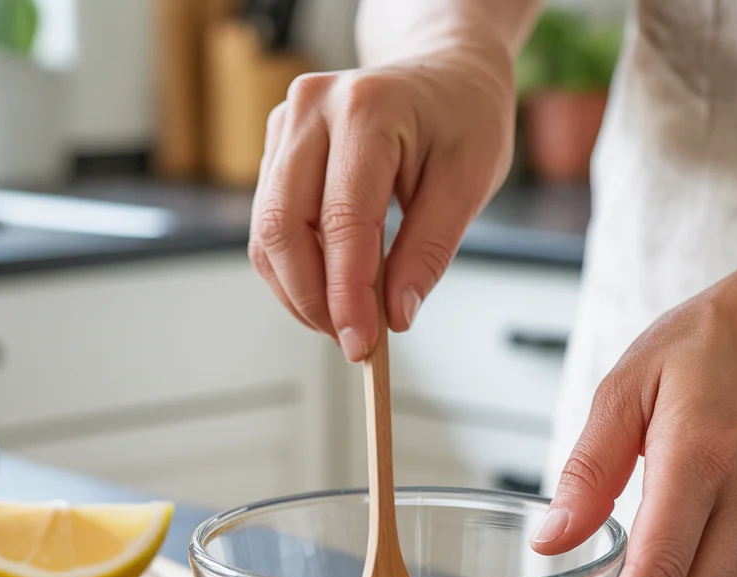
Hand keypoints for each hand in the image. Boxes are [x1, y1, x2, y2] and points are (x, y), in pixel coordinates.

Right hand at [248, 50, 515, 360]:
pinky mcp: (277, 150)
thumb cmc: (461, 119)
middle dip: (313, 299)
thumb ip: (429, 252)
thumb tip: (395, 314)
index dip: (346, 292)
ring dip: (299, 292)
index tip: (362, 342)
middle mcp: (311, 110)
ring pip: (267, 233)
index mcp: (366, 109)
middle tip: (352, 341)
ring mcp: (286, 127)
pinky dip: (295, 271)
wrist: (443, 73)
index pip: (342, 219)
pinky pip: (270, 226)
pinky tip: (329, 292)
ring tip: (344, 321)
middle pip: (284, 227)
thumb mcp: (468, 185)